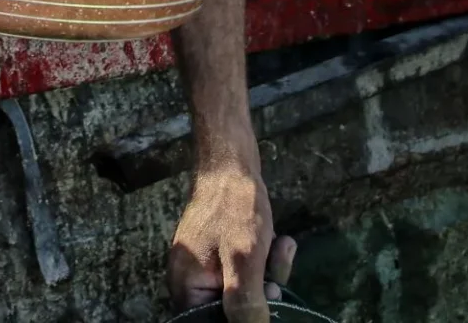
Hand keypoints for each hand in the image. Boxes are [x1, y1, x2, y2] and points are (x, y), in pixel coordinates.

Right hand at [169, 163, 296, 320]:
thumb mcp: (244, 258)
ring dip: (269, 273)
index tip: (261, 302)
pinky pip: (248, 272)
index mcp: (187, 288)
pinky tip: (281, 241)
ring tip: (280, 245)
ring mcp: (207, 267)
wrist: (232, 161)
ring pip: (246, 291)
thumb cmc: (234, 208)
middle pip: (231, 310)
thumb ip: (246, 302)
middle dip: (260, 294)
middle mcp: (193, 282)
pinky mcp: (222, 254)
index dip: (239, 319)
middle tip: (272, 276)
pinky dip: (266, 260)